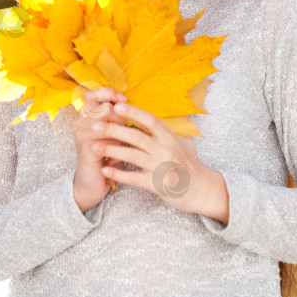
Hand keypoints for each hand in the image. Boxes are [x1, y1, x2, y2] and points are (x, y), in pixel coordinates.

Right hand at [72, 86, 127, 211]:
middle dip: (120, 121)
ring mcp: (82, 135)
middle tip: (121, 136)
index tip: (123, 99)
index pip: (93, 94)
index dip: (108, 93)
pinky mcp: (87, 147)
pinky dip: (117, 148)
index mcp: (86, 118)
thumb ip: (117, 120)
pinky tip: (114, 159)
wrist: (91, 186)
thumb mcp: (112, 137)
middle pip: (107, 108)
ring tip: (118, 149)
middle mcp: (81, 124)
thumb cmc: (106, 160)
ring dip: (119, 137)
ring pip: (110, 123)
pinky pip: (110, 139)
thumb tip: (128, 107)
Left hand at [91, 101, 221, 215]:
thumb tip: (152, 119)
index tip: (116, 106)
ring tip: (94, 147)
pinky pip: (134, 178)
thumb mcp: (182, 143)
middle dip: (114, 130)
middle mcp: (165, 150)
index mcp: (170, 137)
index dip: (133, 112)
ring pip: (133, 156)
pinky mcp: (157, 185)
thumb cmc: (190, 165)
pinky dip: (119, 174)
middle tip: (96, 125)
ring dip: (112, 151)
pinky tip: (105, 170)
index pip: (150, 120)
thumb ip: (167, 132)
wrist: (201, 190)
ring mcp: (161, 167)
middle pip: (137, 137)